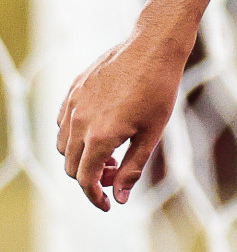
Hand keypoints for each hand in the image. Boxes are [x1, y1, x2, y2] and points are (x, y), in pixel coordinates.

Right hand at [56, 27, 186, 210]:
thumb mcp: (152, 134)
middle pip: (72, 166)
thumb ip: (132, 168)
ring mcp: (73, 104)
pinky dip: (74, 135)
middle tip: (114, 174)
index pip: (86, 180)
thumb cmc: (159, 90)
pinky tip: (99, 129)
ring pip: (63, 145)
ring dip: (80, 156)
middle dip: (90, 178)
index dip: (95, 197)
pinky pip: (63, 122)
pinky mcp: (74, 89)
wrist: (153, 47)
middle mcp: (80, 122)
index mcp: (100, 136)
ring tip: (109, 151)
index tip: (107, 204)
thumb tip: (118, 197)